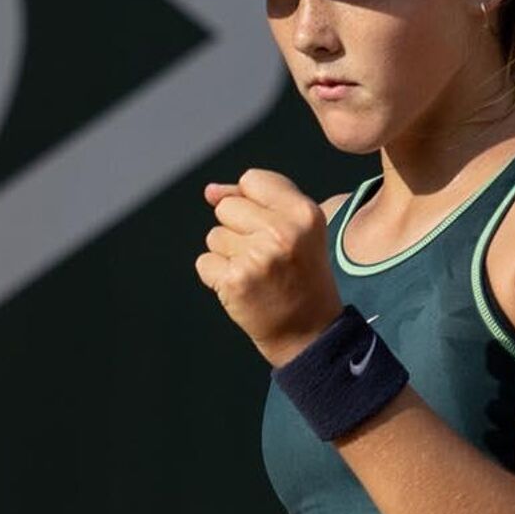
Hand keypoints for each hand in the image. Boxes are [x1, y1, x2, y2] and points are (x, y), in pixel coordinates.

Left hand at [195, 168, 346, 367]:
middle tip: (265, 257)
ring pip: (214, 236)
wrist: (309, 333)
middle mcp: (282, 231)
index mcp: (304, 213)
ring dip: (228, 255)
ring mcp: (258, 257)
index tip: (267, 227)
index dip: (251, 202)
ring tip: (257, 274)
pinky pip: (205, 263)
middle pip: (227, 207)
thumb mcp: (296, 231)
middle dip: (238, 230)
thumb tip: (210, 191)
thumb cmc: (300, 278)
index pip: (252, 180)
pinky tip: (243, 289)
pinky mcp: (236, 281)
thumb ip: (255, 201)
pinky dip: (217, 277)